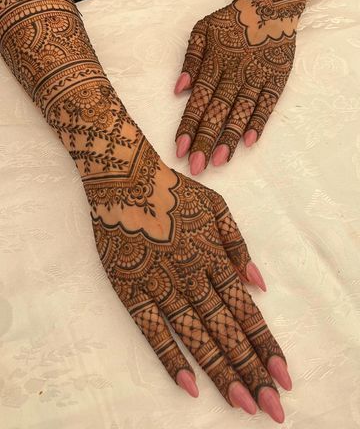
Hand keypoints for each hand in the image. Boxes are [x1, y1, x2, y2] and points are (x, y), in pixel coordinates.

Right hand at [83, 124, 291, 421]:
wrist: (124, 177)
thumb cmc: (173, 189)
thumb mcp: (216, 206)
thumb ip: (238, 245)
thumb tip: (259, 286)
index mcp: (213, 255)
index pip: (245, 310)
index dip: (265, 344)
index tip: (283, 376)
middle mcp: (191, 275)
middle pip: (225, 330)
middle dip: (250, 370)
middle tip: (270, 408)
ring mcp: (160, 284)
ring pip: (194, 335)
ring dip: (219, 371)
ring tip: (241, 403)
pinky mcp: (130, 289)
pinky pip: (152, 330)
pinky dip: (170, 357)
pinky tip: (188, 385)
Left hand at [174, 0, 297, 174]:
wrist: (270, 5)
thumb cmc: (231, 19)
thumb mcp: (202, 30)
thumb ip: (191, 60)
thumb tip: (179, 90)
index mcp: (214, 64)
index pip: (198, 101)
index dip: (188, 126)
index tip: (179, 149)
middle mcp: (234, 74)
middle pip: (217, 112)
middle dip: (205, 140)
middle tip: (196, 167)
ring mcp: (256, 77)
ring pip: (241, 112)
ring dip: (230, 137)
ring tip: (219, 161)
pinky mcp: (276, 79)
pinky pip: (267, 104)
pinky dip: (258, 122)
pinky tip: (249, 142)